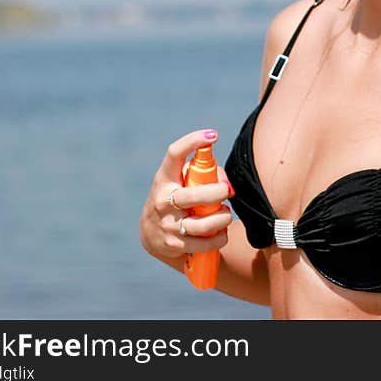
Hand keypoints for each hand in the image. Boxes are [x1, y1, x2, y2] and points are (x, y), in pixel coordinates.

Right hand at [139, 129, 234, 261]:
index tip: (212, 135)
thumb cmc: (178, 198)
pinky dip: (219, 237)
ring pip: (203, 223)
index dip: (192, 142)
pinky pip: (205, 243)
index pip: (174, 154)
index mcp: (165, 178)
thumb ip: (205, 174)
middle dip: (217, 193)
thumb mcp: (183, 181)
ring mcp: (166, 224)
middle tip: (226, 191)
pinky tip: (220, 232)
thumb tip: (227, 183)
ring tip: (225, 214)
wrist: (153, 235)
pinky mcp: (173, 245)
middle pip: (194, 196)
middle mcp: (162, 199)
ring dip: (222, 218)